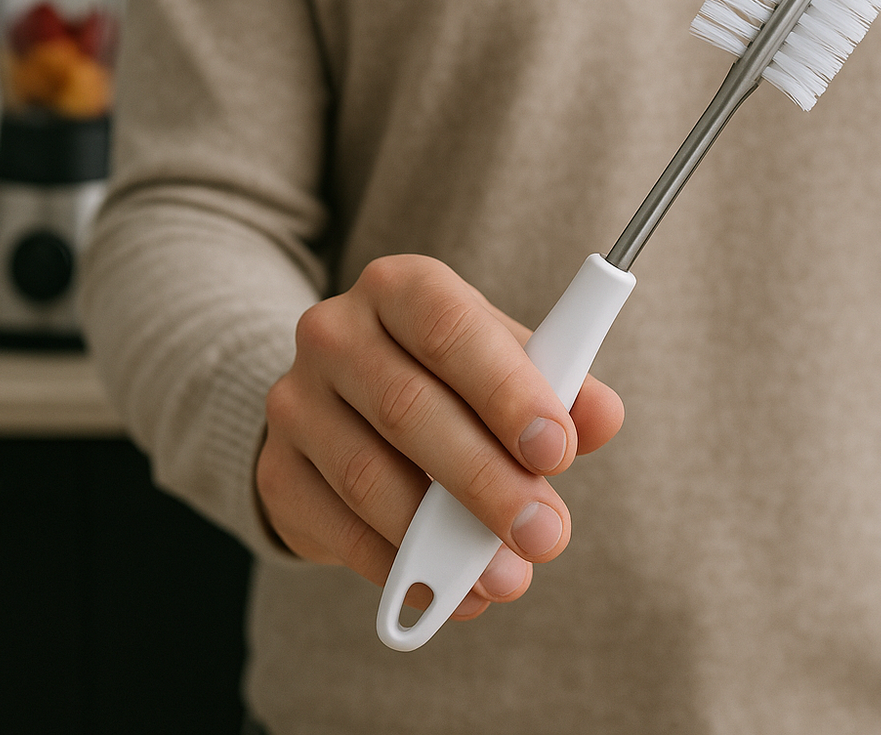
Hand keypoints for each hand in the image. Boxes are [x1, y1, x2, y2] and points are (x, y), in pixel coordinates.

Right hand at [256, 255, 624, 619]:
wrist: (342, 403)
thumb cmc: (446, 377)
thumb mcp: (504, 363)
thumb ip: (558, 385)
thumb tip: (602, 417)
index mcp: (400, 288)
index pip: (449, 328)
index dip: (505, 391)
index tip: (558, 452)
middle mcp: (335, 334)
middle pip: (408, 409)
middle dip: (486, 481)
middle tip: (544, 534)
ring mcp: (295, 403)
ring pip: (368, 475)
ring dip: (441, 538)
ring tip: (506, 576)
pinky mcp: (277, 471)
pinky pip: (338, 527)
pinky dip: (396, 567)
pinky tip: (447, 592)